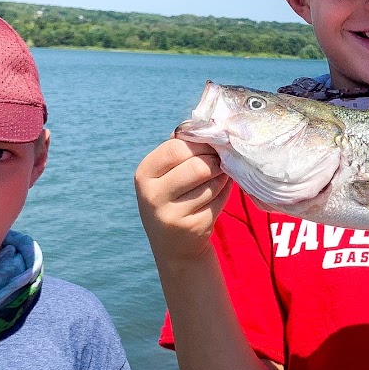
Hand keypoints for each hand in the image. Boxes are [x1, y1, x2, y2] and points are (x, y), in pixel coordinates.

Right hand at [134, 138, 231, 264]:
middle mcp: (152, 195)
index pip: (176, 148)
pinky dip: (225, 193)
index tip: (209, 145)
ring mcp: (171, 215)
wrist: (173, 244)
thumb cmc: (173, 195)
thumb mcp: (166, 172)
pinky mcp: (192, 228)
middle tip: (219, 161)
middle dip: (215, 161)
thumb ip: (182, 149)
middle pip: (198, 167)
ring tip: (217, 178)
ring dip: (222, 177)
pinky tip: (217, 195)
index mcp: (144, 173)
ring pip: (212, 183)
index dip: (199, 144)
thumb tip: (210, 125)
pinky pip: (220, 200)